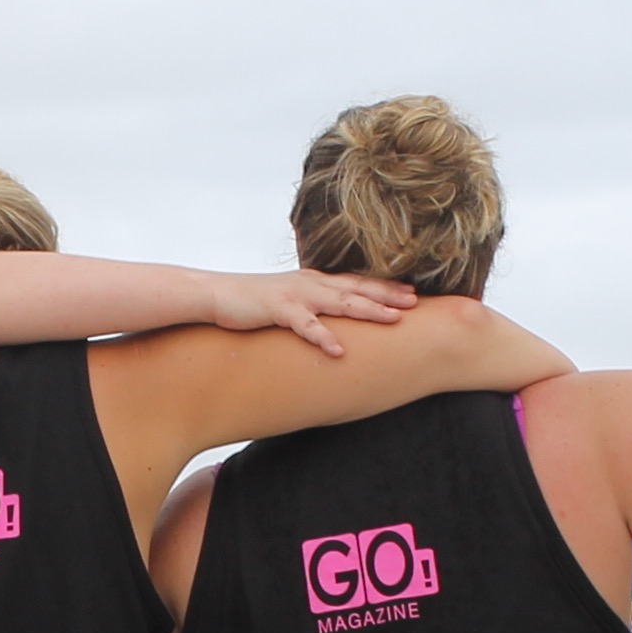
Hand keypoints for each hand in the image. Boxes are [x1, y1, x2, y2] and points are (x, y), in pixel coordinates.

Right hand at [199, 269, 414, 355]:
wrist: (216, 294)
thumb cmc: (252, 302)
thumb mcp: (289, 301)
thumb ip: (311, 308)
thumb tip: (330, 323)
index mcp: (314, 282)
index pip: (356, 282)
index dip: (384, 287)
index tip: (412, 293)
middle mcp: (310, 284)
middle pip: (356, 288)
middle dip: (387, 294)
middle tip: (415, 302)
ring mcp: (296, 295)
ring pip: (340, 302)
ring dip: (368, 309)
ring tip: (393, 319)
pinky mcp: (278, 309)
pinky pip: (306, 326)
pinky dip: (323, 337)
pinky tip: (339, 350)